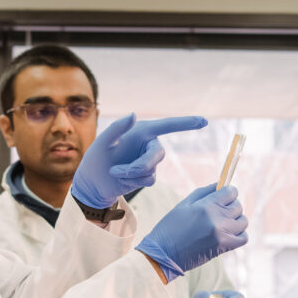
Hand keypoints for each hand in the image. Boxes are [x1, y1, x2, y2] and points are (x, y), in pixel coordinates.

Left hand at [71, 113, 207, 208]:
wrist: (93, 182)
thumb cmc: (95, 159)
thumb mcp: (102, 143)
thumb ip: (117, 128)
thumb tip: (133, 114)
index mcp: (140, 131)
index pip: (167, 125)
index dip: (186, 123)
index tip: (204, 121)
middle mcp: (147, 144)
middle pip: (158, 155)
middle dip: (141, 165)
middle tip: (120, 171)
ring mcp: (148, 160)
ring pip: (151, 170)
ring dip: (132, 174)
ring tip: (115, 172)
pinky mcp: (147, 175)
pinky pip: (149, 180)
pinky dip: (134, 181)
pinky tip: (121, 178)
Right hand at [136, 184, 247, 280]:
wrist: (164, 254)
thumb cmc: (170, 227)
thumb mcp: (183, 204)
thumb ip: (204, 192)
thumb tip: (220, 185)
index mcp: (206, 206)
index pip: (231, 192)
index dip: (229, 191)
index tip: (225, 194)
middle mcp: (217, 219)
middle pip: (238, 206)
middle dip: (231, 205)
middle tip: (220, 209)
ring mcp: (222, 234)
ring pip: (243, 221)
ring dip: (236, 220)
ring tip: (224, 222)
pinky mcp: (224, 247)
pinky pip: (243, 237)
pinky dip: (239, 234)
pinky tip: (228, 233)